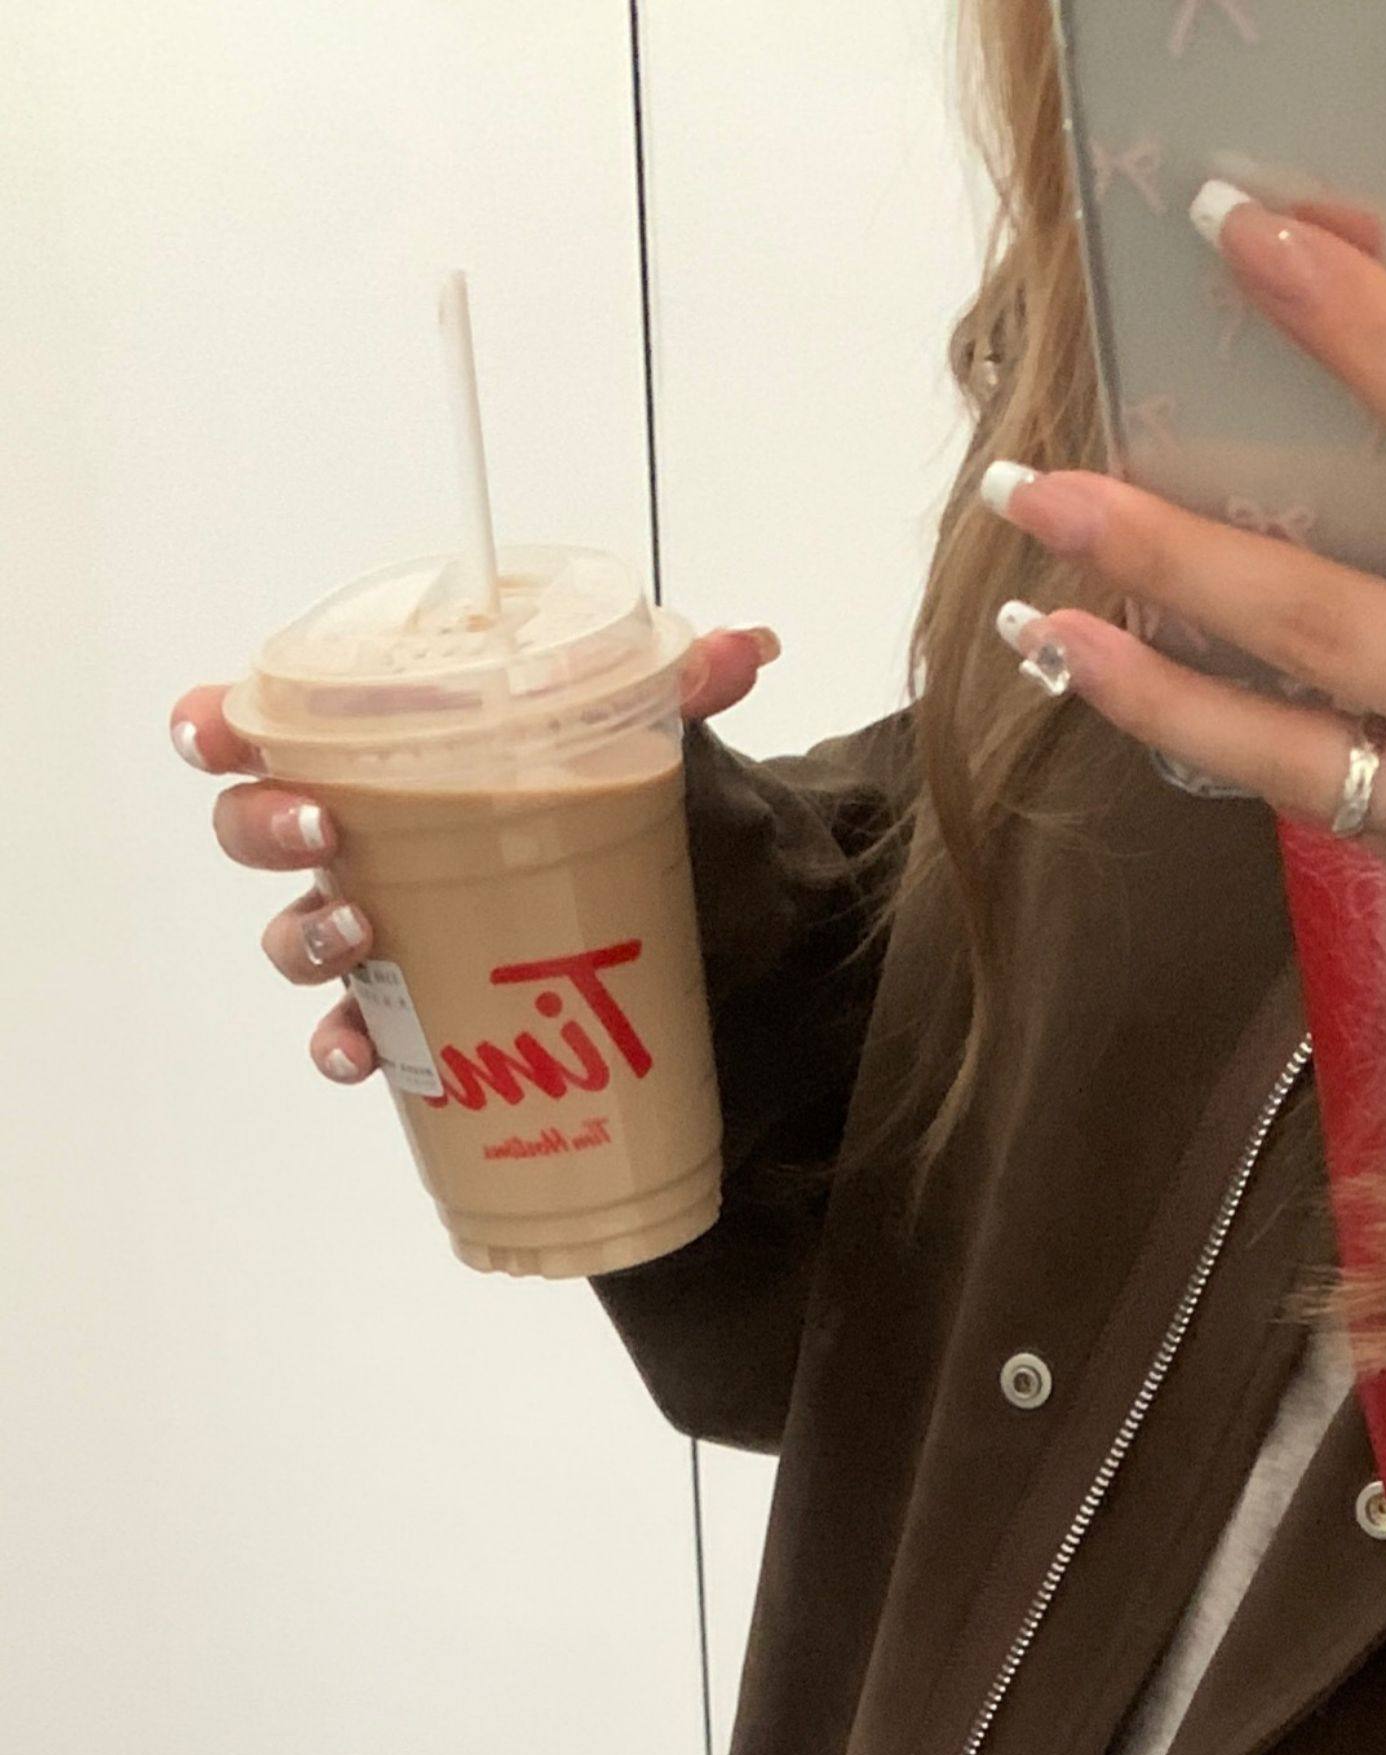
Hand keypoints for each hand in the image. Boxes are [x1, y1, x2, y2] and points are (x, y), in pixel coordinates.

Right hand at [166, 628, 782, 1082]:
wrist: (700, 952)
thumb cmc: (633, 827)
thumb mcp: (655, 756)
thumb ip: (681, 694)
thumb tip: (747, 647)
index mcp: (395, 758)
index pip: (276, 725)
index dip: (221, 727)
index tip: (215, 732)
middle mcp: (370, 842)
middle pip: (259, 829)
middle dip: (265, 824)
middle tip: (324, 827)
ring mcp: (388, 933)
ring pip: (297, 934)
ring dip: (308, 935)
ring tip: (364, 932)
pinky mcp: (422, 1016)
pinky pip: (355, 1035)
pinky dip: (346, 1044)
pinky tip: (363, 1053)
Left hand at [982, 189, 1385, 900]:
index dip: (1351, 322)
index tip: (1242, 229)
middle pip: (1316, 617)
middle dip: (1165, 547)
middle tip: (1040, 488)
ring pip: (1287, 751)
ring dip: (1149, 687)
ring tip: (1041, 627)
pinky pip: (1331, 816)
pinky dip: (1235, 757)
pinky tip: (1149, 706)